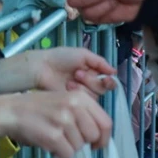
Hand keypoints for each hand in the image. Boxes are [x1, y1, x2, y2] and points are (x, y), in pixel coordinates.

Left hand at [0, 48, 116, 95]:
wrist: (43, 67)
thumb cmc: (61, 58)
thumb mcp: (83, 54)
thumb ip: (100, 62)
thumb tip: (114, 71)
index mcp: (93, 71)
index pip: (108, 80)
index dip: (109, 81)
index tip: (105, 79)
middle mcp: (89, 84)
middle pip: (102, 88)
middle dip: (91, 81)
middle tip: (78, 73)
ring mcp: (81, 94)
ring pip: (94, 96)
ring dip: (83, 86)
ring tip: (70, 80)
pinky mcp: (73, 102)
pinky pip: (84, 102)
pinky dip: (77, 92)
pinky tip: (67, 87)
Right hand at [0, 91, 111, 157]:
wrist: (12, 111)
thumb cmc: (39, 108)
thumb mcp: (65, 101)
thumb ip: (83, 113)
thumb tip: (99, 136)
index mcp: (80, 97)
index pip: (106, 122)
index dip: (104, 138)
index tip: (97, 144)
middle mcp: (74, 106)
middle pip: (94, 136)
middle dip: (83, 143)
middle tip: (69, 139)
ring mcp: (64, 121)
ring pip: (80, 147)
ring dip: (68, 147)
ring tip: (54, 137)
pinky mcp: (53, 136)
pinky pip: (67, 154)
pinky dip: (59, 154)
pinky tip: (49, 143)